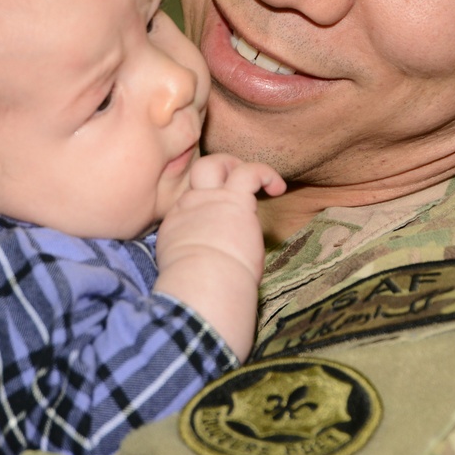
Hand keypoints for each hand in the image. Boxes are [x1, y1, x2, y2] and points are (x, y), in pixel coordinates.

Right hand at [153, 155, 284, 358]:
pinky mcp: (234, 200)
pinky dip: (266, 174)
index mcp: (177, 224)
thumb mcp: (183, 272)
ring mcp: (210, 199)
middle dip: (217, 171)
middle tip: (234, 185)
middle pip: (200, 173)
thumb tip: (207, 271)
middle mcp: (190, 205)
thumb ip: (194, 261)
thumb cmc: (196, 290)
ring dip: (237, 166)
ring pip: (217, 164)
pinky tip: (277, 187)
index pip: (192, 200)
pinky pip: (249, 172)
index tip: (222, 221)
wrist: (202, 284)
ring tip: (261, 180)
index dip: (207, 203)